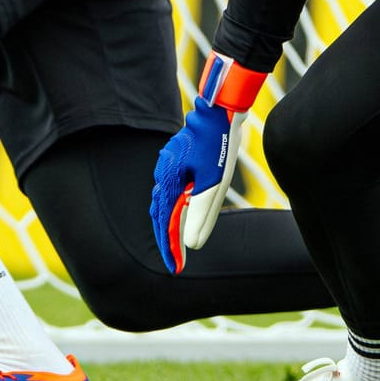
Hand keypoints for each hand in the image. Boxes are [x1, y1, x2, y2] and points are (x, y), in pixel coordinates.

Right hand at [149, 52, 266, 271]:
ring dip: (168, 222)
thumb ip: (202, 215)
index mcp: (169, 182)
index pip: (166, 224)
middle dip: (166, 238)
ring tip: (176, 242)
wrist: (220, 112)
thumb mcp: (214, 184)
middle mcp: (163, 174)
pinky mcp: (176, 158)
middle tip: (175, 260)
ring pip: (164, 200)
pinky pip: (170, 188)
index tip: (176, 269)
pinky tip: (182, 210)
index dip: (170, 248)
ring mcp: (168, 164)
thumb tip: (192, 245)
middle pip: (160, 214)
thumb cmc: (218, 146)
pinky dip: (173, 205)